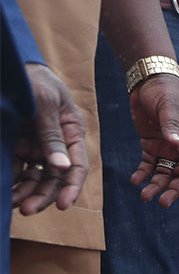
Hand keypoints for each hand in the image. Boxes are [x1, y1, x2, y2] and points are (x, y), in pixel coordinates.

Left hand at [12, 63, 87, 214]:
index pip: (77, 165)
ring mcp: (37, 144)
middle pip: (55, 176)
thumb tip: (61, 167)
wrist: (9, 63)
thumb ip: (52, 135)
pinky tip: (6, 190)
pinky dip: (13, 179)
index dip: (71, 187)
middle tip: (27, 210)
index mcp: (72, 131)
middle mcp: (57, 142)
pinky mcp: (18, 143)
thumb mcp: (45, 102)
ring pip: (35, 176)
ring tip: (13, 204)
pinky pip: (18, 166)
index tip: (62, 205)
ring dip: (26, 191)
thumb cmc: (32, 78)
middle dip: (42, 195)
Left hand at [127, 75, 178, 206]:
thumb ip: (171, 126)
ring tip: (145, 196)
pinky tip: (135, 181)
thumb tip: (174, 145)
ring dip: (156, 186)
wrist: (148, 81)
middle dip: (172, 190)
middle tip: (163, 203)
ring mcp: (166, 148)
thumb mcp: (169, 107)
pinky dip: (142, 174)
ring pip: (164, 174)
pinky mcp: (150, 146)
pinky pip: (148, 165)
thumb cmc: (165, 92)